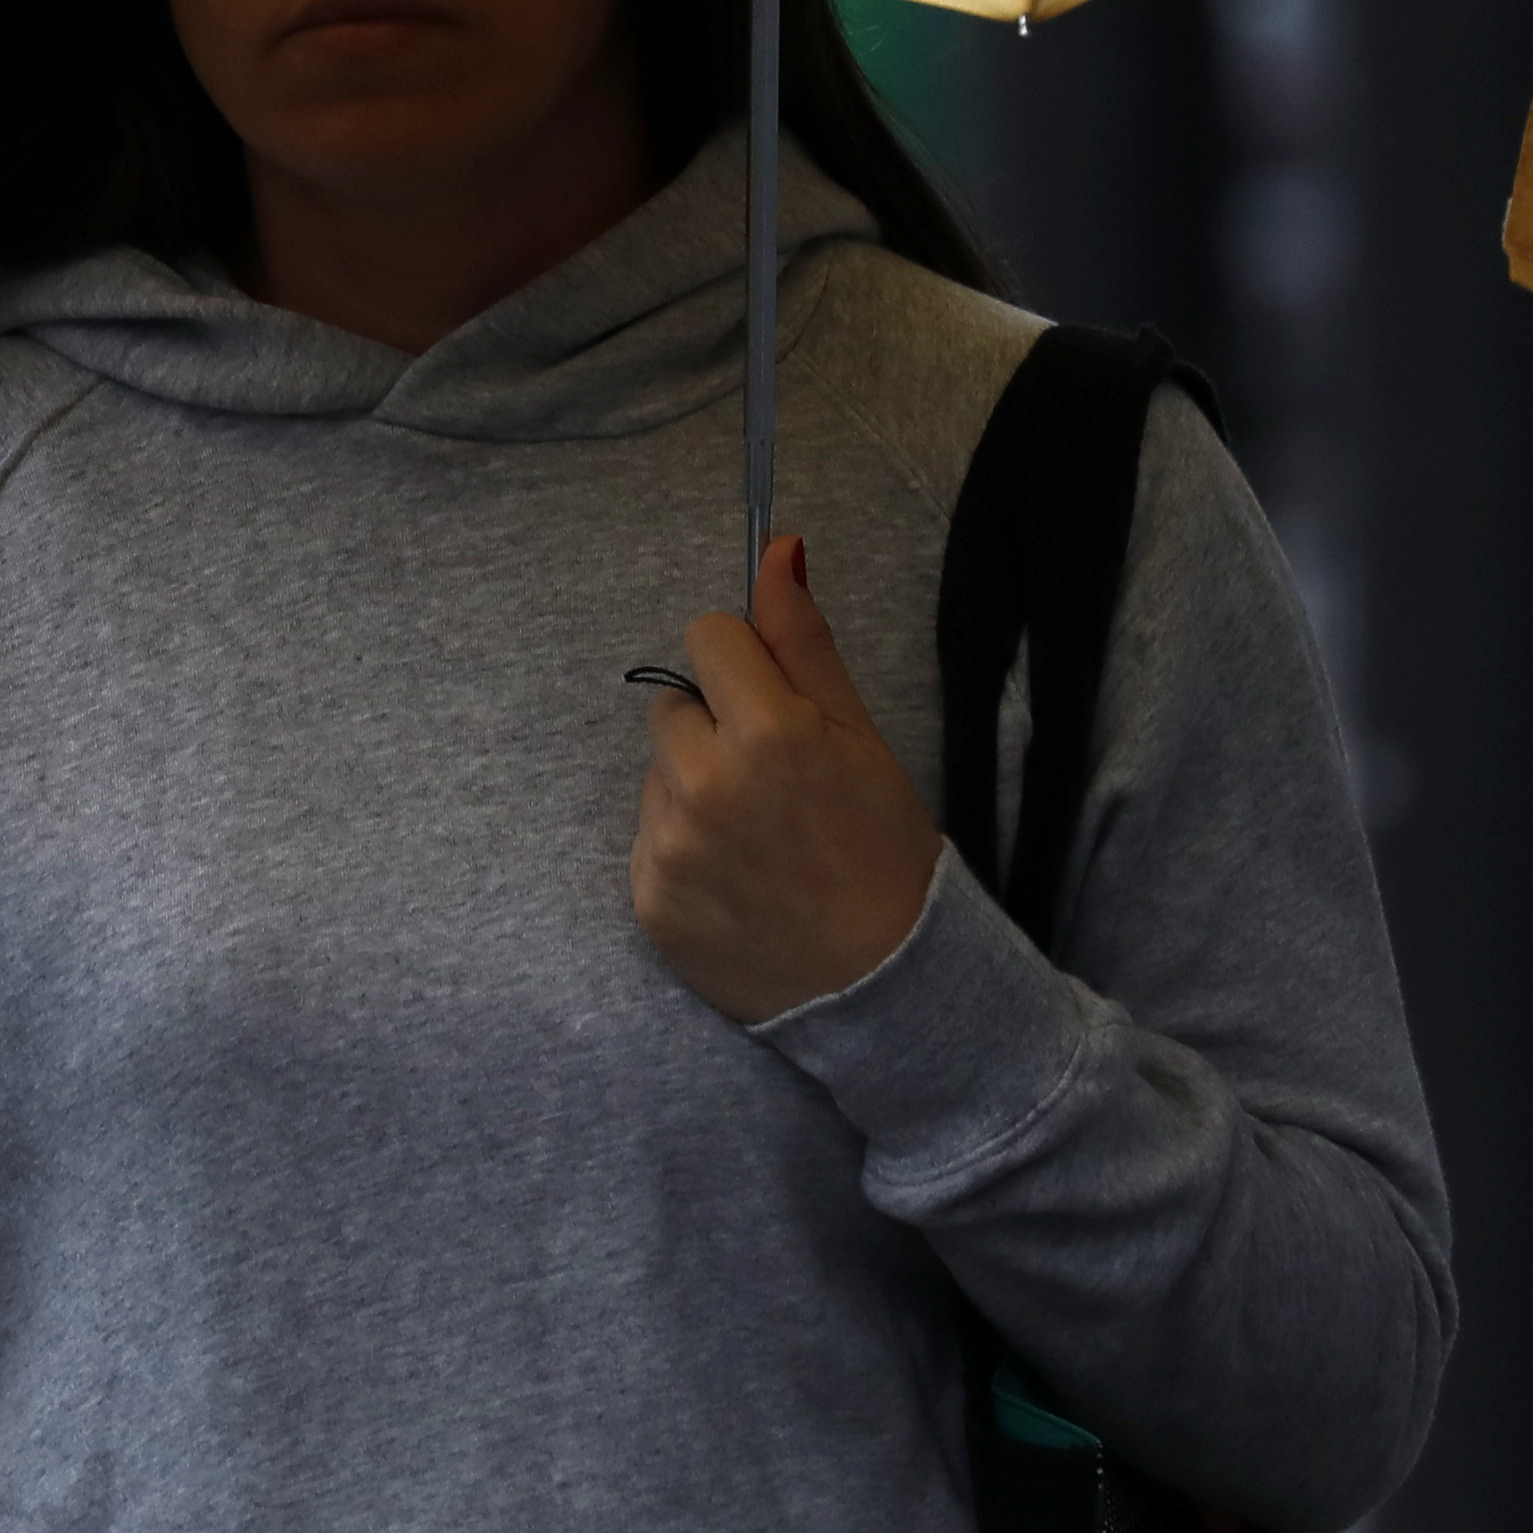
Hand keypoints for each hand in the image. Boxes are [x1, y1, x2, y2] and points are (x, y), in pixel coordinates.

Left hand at [632, 535, 941, 1024]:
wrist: (883, 984)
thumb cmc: (884, 850)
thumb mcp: (859, 735)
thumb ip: (804, 641)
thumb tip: (777, 547)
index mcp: (768, 732)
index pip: (707, 638)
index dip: (742, 665)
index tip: (772, 704)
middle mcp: (706, 785)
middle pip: (672, 706)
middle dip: (715, 729)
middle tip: (773, 784)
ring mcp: (669, 848)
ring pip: (658, 773)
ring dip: (695, 790)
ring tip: (758, 840)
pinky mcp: (647, 900)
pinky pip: (648, 838)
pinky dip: (683, 851)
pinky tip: (736, 880)